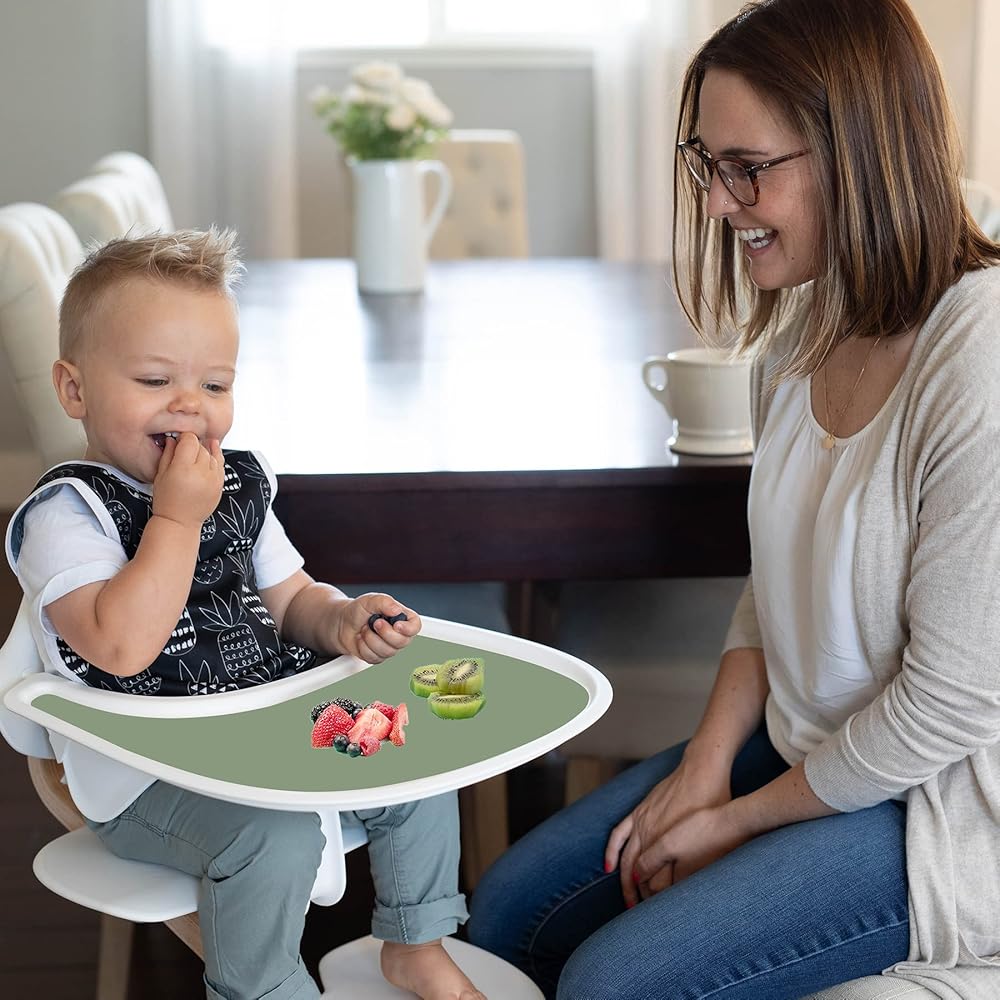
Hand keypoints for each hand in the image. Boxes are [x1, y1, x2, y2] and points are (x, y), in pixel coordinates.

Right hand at [152, 433, 224, 528]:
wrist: (180, 521)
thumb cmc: (167, 501)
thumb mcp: (161, 475)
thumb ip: (168, 454)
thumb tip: (172, 440)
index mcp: (183, 468)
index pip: (190, 440)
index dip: (185, 438)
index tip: (180, 440)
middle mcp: (201, 472)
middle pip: (202, 447)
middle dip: (193, 446)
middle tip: (185, 450)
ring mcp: (213, 479)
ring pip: (213, 455)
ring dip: (205, 453)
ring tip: (195, 456)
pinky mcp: (220, 485)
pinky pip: (221, 466)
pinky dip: (215, 460)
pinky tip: (211, 455)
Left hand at [334, 593, 420, 663]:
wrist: (342, 623)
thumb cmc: (358, 610)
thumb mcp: (371, 600)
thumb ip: (385, 602)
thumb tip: (397, 610)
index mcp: (401, 618)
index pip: (415, 626)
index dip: (408, 629)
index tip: (396, 625)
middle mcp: (398, 634)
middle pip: (403, 642)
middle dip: (385, 633)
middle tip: (374, 623)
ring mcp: (388, 647)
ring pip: (388, 652)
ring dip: (371, 640)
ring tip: (365, 629)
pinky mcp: (377, 656)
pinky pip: (374, 658)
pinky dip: (364, 648)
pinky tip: (361, 639)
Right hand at [605, 754, 731, 906]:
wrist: (702, 770)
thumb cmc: (712, 803)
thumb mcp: (713, 838)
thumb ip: (699, 864)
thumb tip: (695, 886)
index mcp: (672, 846)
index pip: (657, 885)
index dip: (658, 903)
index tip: (660, 915)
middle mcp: (653, 837)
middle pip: (640, 876)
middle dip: (641, 899)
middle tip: (642, 915)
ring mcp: (643, 823)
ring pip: (627, 860)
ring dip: (625, 882)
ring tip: (628, 900)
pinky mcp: (639, 812)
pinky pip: (618, 835)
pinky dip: (612, 852)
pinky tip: (609, 867)